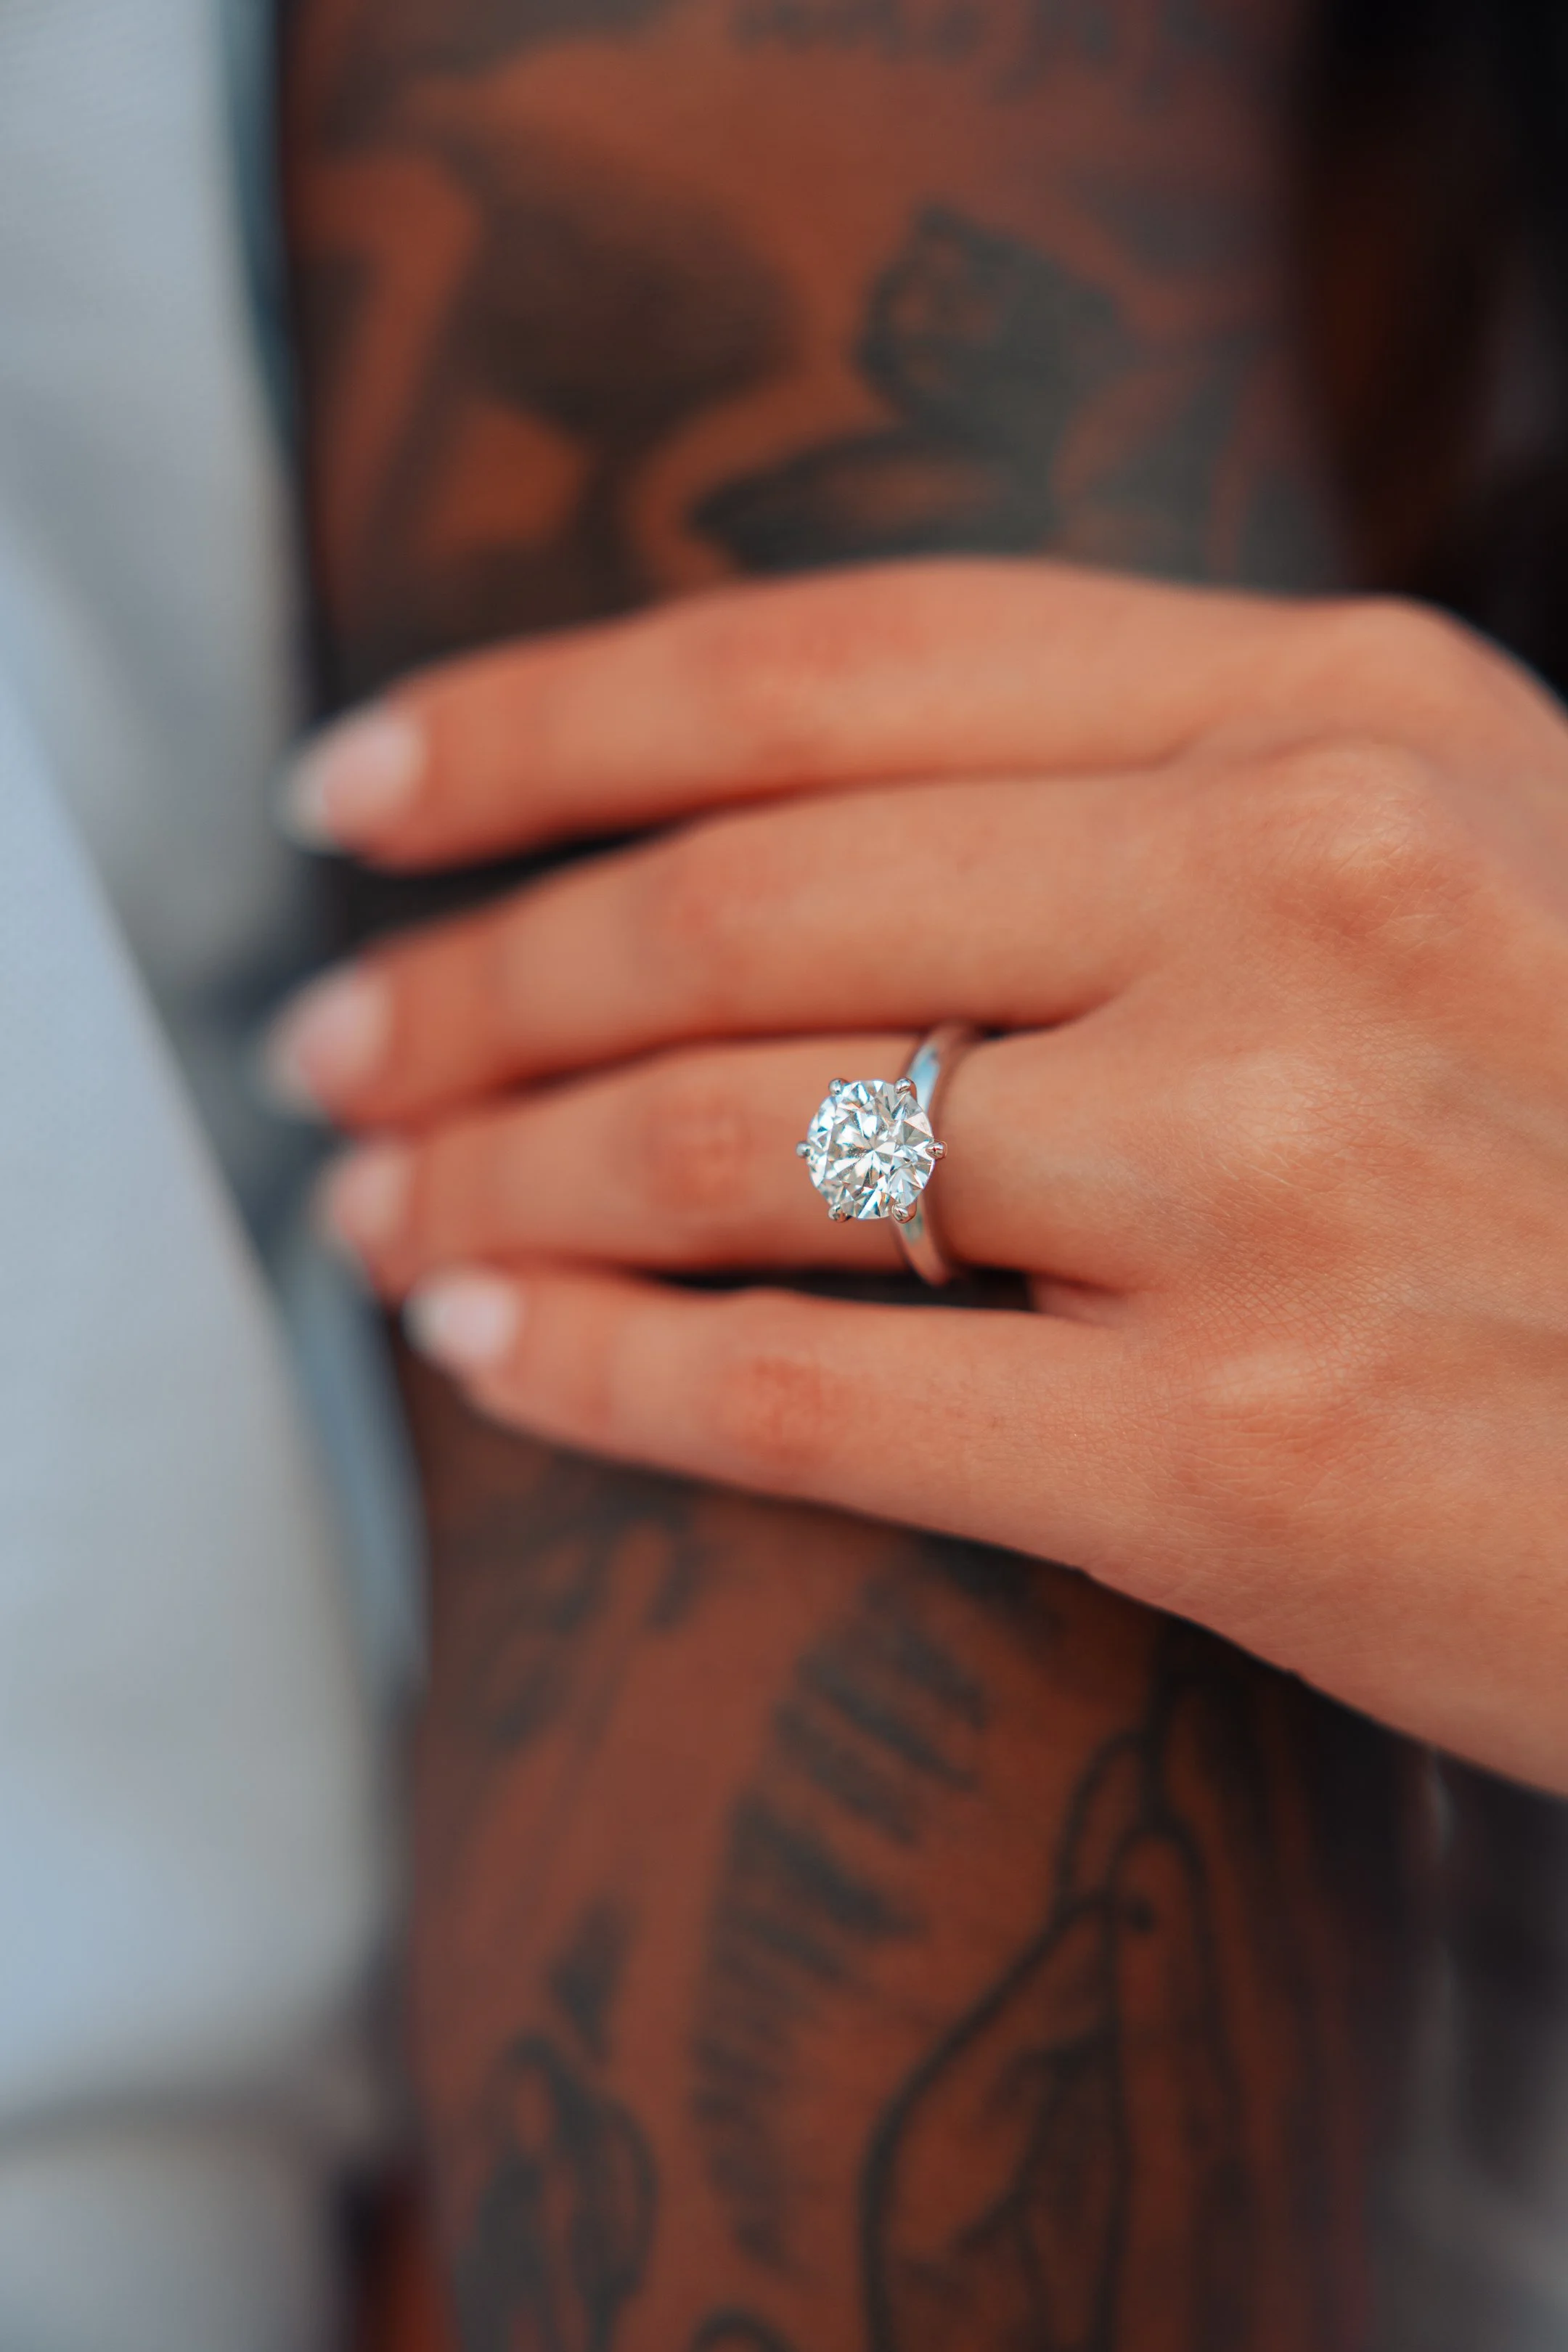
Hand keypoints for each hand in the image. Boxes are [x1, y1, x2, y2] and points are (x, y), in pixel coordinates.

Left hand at [268, 560, 1567, 1790]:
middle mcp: (1307, 893)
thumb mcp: (1450, 857)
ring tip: (374, 1201)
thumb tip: (778, 838)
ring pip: (739, 1137)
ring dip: (496, 1166)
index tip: (366, 785)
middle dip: (471, 975)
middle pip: (733, 901)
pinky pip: (812, 1389)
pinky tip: (478, 1349)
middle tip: (329, 1040)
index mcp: (1349, 710)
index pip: (823, 663)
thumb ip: (1158, 803)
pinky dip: (600, 1369)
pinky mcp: (1251, 1462)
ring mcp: (1280, 1175)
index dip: (542, 720)